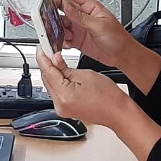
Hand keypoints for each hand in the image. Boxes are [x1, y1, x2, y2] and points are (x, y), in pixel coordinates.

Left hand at [36, 49, 160, 160]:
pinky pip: (56, 92)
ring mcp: (61, 109)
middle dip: (47, 64)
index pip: (47, 72)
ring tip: (58, 60)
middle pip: (46, 79)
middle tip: (50, 50)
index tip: (42, 48)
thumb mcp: (86, 75)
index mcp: (64, 95)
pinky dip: (58, 82)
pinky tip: (62, 74)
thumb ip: (66, 68)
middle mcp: (60, 105)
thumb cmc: (109, 97)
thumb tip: (54, 59)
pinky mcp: (65, 110)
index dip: (43, 57)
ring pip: (50, 86)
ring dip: (52, 73)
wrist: (117, 113)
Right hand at [40, 0, 137, 67]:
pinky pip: (63, 37)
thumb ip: (81, 17)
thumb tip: (66, 6)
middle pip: (62, 7)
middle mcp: (83, 15)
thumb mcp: (99, 26)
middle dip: (52, 9)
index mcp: (90, 7)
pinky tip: (64, 43)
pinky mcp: (77, 39)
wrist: (122, 55)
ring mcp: (79, 27)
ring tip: (58, 33)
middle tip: (45, 14)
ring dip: (56, 28)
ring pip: (61, 23)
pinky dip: (60, 40)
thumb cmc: (118, 38)